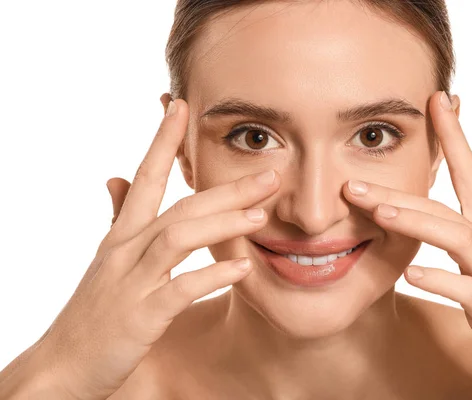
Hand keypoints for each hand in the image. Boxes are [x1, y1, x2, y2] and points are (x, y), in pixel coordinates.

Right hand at [32, 98, 279, 399]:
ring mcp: (132, 281)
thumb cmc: (94, 313)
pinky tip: (243, 266)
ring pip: (178, 237)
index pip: (146, 176)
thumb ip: (118, 218)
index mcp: (122, 235)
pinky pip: (180, 289)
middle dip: (226, 186)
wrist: (62, 366)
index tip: (183, 106)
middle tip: (270, 173)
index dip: (163, 140)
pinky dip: (212, 274)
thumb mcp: (106, 260)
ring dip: (222, 223)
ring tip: (261, 216)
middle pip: (180, 205)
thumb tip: (115, 178)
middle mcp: (126, 250)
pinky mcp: (140, 315)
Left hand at [342, 91, 471, 398]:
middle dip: (397, 189)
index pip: (471, 171)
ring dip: (415, 222)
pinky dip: (438, 280)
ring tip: (378, 212)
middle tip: (351, 182)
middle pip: (442, 205)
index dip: (454, 135)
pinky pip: (465, 290)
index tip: (436, 100)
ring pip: (454, 237)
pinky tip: (409, 274)